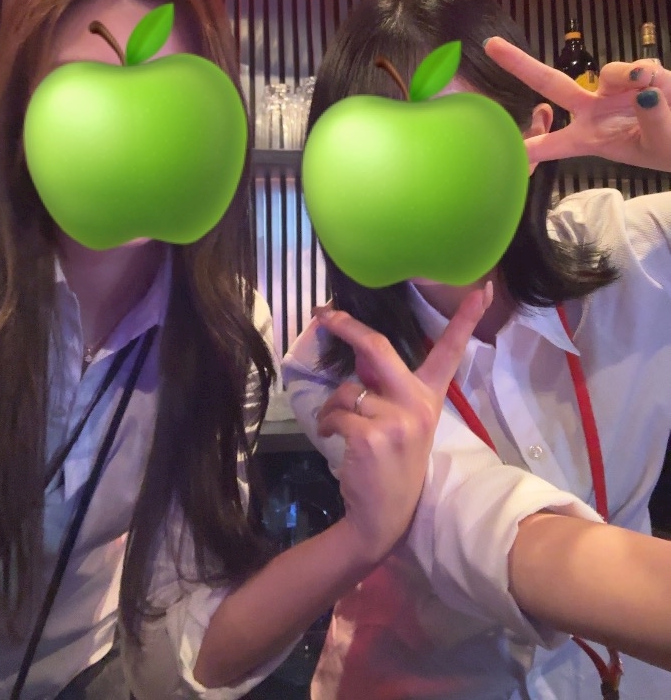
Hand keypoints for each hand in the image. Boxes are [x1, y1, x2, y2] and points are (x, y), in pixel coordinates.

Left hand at [312, 284, 491, 565]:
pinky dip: (328, 423)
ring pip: (347, 389)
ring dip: (333, 406)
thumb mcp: (402, 423)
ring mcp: (397, 420)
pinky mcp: (371, 436)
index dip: (466, 318)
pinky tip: (338, 440)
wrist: (383, 517)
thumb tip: (360, 351)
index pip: (451, 351)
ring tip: (344, 429)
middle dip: (346, 327)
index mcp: (430, 397)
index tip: (482, 288)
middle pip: (378, 348)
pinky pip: (336, 413)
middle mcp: (418, 404)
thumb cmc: (391, 465)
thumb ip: (388, 387)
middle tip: (324, 314)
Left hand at [484, 36, 670, 171]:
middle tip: (490, 45)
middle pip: (551, 84)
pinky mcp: (637, 73)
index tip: (492, 143)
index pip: (552, 143)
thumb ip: (652, 118)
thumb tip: (643, 87)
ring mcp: (614, 89)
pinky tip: (664, 89)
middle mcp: (595, 110)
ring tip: (658, 97)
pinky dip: (652, 76)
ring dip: (632, 79)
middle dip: (520, 64)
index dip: (526, 145)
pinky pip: (640, 67)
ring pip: (611, 71)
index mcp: (591, 138)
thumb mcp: (661, 145)